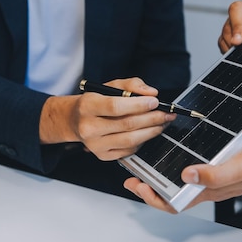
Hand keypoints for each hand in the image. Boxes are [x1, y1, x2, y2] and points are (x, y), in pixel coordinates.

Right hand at [39, 77, 175, 159]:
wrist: (75, 121)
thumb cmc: (95, 102)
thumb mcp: (109, 86)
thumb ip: (131, 85)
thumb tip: (151, 93)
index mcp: (88, 106)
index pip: (116, 107)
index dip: (138, 105)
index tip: (155, 102)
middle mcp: (89, 127)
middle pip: (127, 124)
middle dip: (152, 118)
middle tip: (166, 114)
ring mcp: (95, 145)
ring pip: (130, 140)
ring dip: (151, 131)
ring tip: (162, 123)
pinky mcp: (103, 155)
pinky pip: (129, 150)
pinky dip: (142, 141)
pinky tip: (148, 132)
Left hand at [124, 137, 241, 213]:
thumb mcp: (240, 165)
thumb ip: (215, 174)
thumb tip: (186, 176)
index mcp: (210, 190)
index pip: (173, 202)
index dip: (152, 196)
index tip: (136, 183)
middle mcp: (209, 186)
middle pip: (172, 193)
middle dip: (150, 186)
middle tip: (133, 173)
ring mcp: (214, 176)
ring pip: (180, 182)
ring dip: (161, 175)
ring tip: (146, 163)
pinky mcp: (219, 165)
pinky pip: (192, 170)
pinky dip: (176, 164)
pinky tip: (173, 152)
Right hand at [218, 0, 241, 52]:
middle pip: (236, 9)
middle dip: (237, 26)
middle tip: (237, 41)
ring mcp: (235, 20)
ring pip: (227, 25)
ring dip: (230, 39)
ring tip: (235, 49)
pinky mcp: (228, 32)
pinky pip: (222, 38)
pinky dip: (226, 46)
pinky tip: (232, 52)